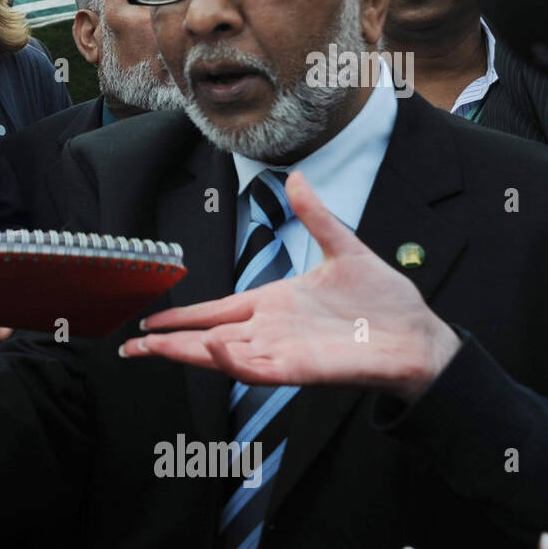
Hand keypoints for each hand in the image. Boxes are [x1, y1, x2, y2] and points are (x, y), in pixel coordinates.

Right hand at [119, 171, 460, 401]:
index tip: (147, 321)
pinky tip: (212, 349)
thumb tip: (297, 178)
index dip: (181, 317)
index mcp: (272, 304)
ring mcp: (281, 352)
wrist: (419, 335)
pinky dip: (232, 362)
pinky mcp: (299, 370)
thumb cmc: (386, 301)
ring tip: (150, 346)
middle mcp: (269, 331)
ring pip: (220, 355)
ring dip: (185, 352)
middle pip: (204, 338)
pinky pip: (257, 369)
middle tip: (128, 346)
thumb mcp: (345, 248)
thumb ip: (315, 216)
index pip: (214, 312)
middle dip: (164, 343)